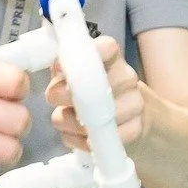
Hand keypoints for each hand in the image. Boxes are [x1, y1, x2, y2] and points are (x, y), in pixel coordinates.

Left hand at [45, 35, 147, 151]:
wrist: (128, 116)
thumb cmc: (93, 89)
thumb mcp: (75, 74)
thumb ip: (63, 68)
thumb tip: (56, 65)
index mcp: (112, 58)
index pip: (107, 47)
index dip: (82, 55)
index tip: (60, 66)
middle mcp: (127, 78)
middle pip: (94, 86)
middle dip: (63, 95)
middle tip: (52, 98)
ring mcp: (134, 104)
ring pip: (93, 118)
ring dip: (69, 122)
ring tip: (64, 119)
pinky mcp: (135, 130)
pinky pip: (99, 140)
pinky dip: (79, 141)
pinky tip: (76, 136)